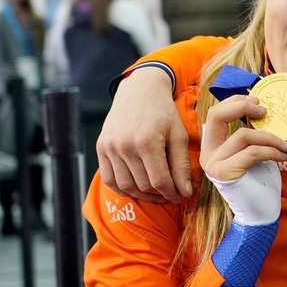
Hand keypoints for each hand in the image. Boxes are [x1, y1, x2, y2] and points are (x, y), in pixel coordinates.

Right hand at [96, 67, 190, 202]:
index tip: (182, 196)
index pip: (160, 181)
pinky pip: (109, 179)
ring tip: (157, 193)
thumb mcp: (178, 134)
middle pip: (143, 185)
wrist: (139, 90)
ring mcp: (110, 148)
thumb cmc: (164, 112)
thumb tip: (185, 193)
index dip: (172, 193)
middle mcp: (125, 146)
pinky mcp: (101, 148)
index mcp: (147, 141)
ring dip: (143, 195)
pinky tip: (138, 188)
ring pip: (126, 186)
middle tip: (172, 194)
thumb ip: (181, 165)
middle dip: (160, 195)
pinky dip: (123, 189)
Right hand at [201, 95, 286, 224]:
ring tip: (285, 146)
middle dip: (242, 107)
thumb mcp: (254, 150)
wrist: (261, 213)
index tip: (257, 100)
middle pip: (217, 115)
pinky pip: (252, 152)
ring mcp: (214, 163)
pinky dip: (272, 151)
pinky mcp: (225, 173)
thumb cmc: (260, 182)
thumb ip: (251, 133)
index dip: (235, 101)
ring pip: (243, 135)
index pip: (215, 113)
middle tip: (265, 110)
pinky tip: (283, 156)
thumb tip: (261, 108)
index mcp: (212, 145)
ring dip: (270, 138)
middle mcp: (208, 153)